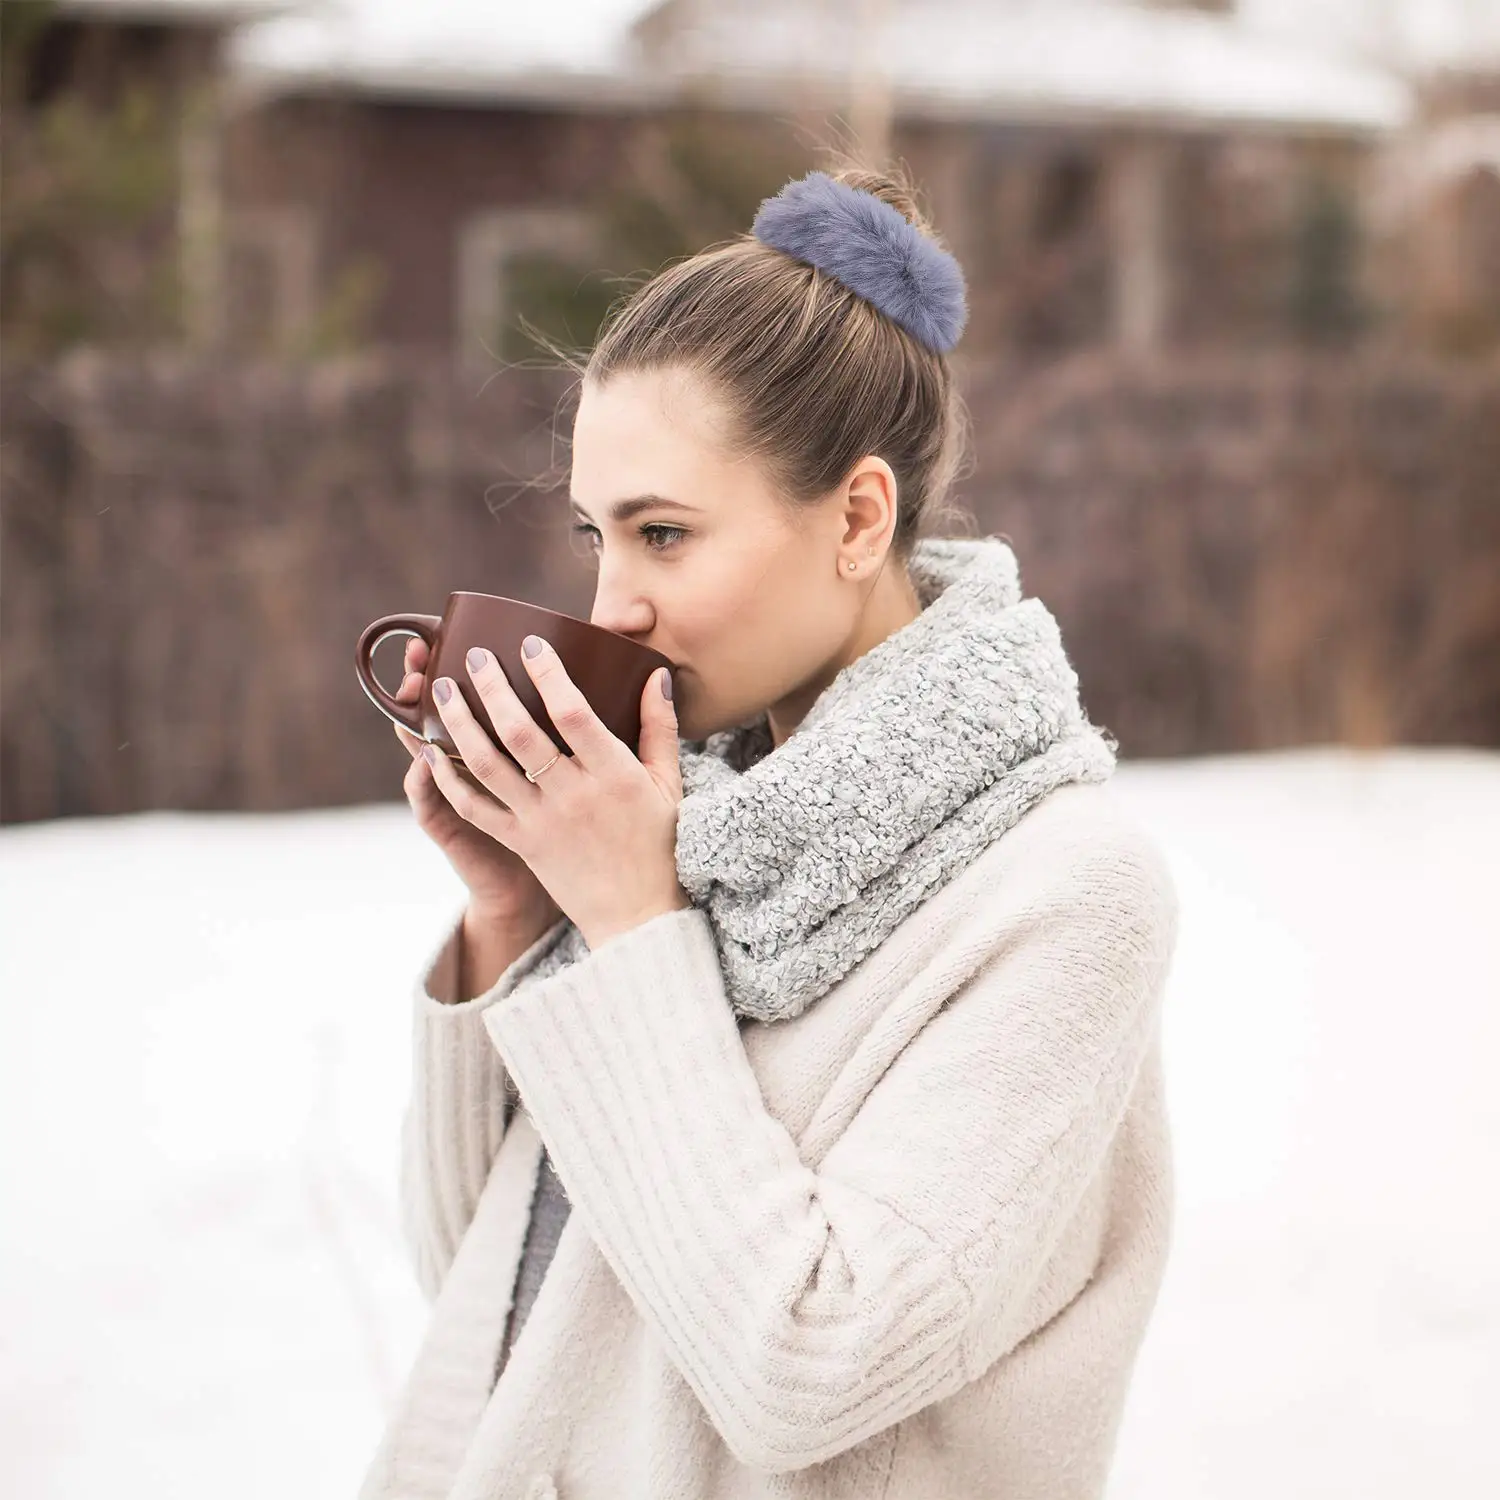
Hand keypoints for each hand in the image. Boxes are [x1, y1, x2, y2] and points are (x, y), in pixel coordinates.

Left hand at [422, 634, 690, 950]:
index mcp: (613, 775)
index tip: (529, 644)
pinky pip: (475, 809)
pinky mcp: (521, 844)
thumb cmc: (659, 844)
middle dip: (491, 689)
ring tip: (442, 691)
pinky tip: (432, 752)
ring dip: (459, 725)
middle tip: (475, 656)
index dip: (547, 674)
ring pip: (488, 766)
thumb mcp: (669, 783)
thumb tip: (654, 675)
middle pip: (520, 733)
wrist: (639, 916)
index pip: (572, 714)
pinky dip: (449, 778)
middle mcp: (573, 796)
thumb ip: (659, 727)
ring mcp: (542, 822)